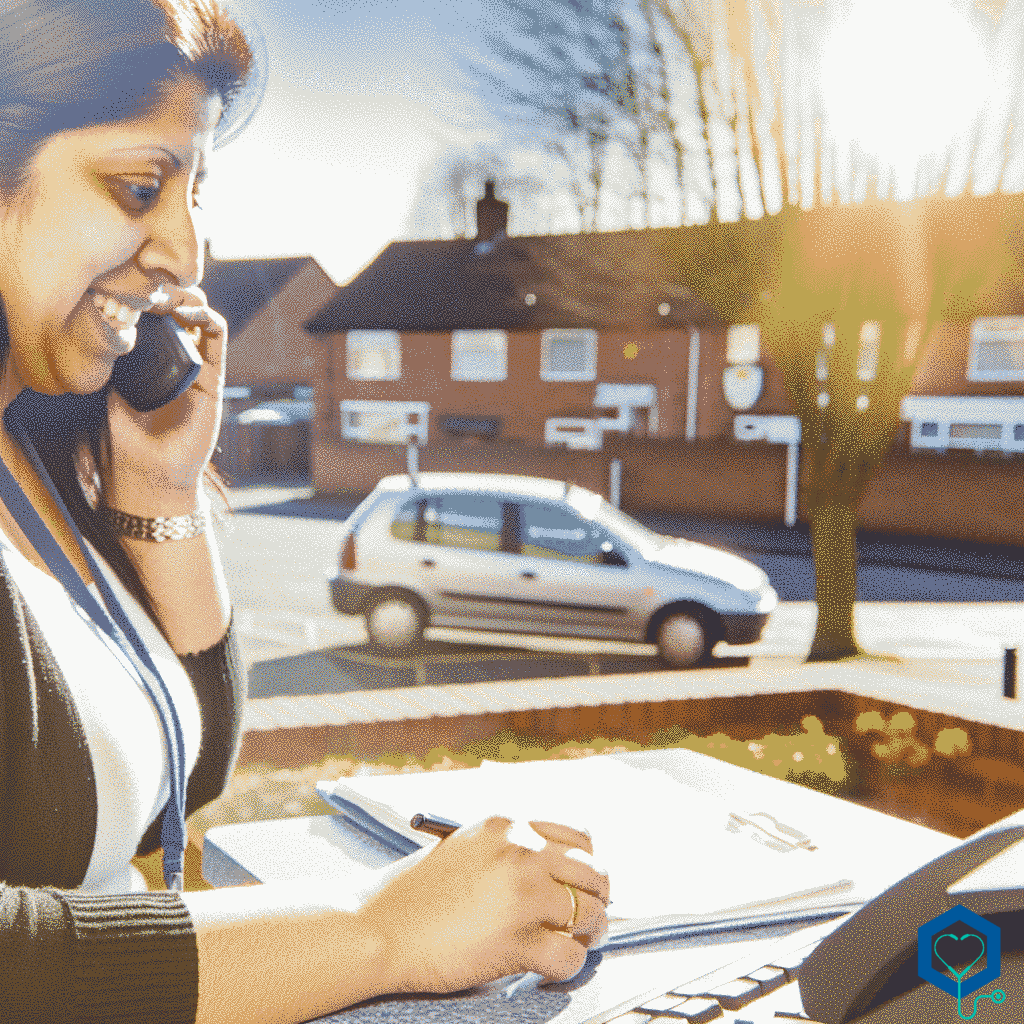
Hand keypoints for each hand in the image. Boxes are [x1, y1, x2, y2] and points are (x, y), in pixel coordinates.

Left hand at [103, 283, 226, 511]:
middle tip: (151, 284)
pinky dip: (209, 319)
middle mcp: (177, 364)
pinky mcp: (214, 380)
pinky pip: (218, 341)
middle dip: (168, 294)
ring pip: (200, 321)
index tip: (129, 288)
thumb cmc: (128, 444)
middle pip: (178, 316)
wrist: (152, 475)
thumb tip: (106, 331)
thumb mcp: (110, 395)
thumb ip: (114, 367)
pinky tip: (191, 310)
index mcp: (153, 366)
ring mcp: (197, 370)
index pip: (155, 322)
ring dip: (188, 300)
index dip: (146, 301)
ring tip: (170, 293)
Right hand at [356, 816, 609, 995]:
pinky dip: (570, 964)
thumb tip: (556, 871)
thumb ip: (509, 849)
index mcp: (509, 825)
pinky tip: (554, 964)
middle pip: (593, 873)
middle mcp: (521, 852)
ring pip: (590, 914)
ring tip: (577, 941)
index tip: (587, 882)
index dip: (590, 864)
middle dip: (599, 898)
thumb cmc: (416, 894)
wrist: (379, 930)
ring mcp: (521, 895)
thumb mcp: (466, 847)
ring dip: (590, 932)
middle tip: (592, 917)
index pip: (580, 837)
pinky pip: (569, 957)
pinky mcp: (517, 941)